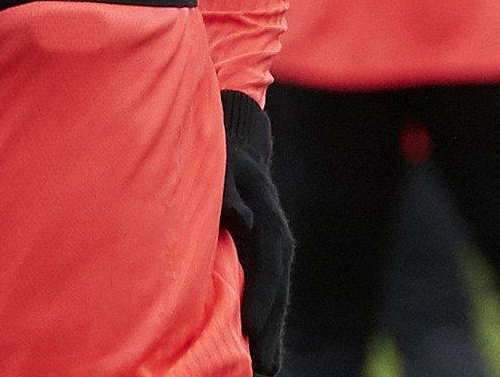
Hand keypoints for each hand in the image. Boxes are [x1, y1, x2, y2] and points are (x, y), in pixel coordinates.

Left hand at [220, 90, 290, 375]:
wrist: (237, 145)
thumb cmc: (222, 157)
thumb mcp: (223, 165)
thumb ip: (229, 190)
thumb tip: (240, 218)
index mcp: (268, 221)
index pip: (269, 266)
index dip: (262, 299)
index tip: (251, 330)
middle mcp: (277, 240)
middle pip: (278, 291)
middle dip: (270, 329)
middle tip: (264, 367)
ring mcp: (273, 250)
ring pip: (276, 296)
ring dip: (270, 331)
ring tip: (267, 369)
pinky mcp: (263, 256)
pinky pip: (266, 290)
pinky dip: (264, 317)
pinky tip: (259, 347)